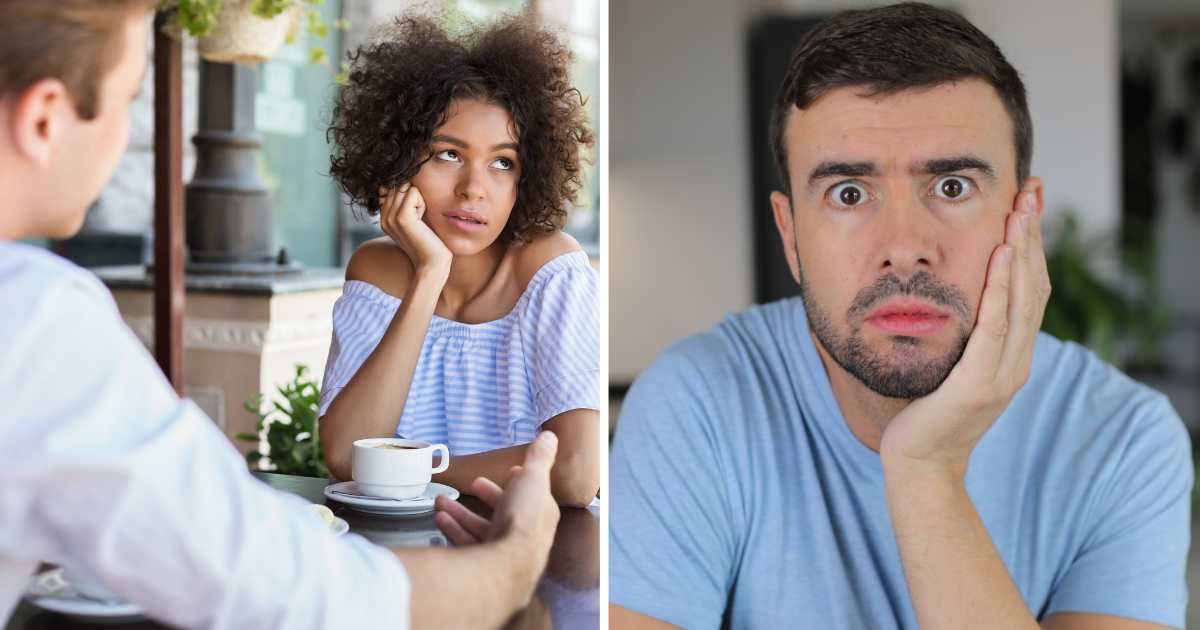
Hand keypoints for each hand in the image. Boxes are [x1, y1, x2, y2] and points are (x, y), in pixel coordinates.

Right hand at [378, 184, 451, 272]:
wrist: (431, 263)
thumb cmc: (429, 242)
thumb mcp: (415, 221)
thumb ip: (407, 204)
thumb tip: (407, 183)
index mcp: (384, 218)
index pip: (391, 187)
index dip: (408, 195)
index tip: (415, 216)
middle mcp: (384, 216)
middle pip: (398, 185)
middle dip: (414, 196)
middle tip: (419, 218)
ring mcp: (390, 216)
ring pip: (405, 186)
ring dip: (418, 200)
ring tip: (420, 219)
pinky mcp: (401, 216)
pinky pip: (413, 192)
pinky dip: (422, 203)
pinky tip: (422, 219)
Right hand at [434, 431, 560, 554]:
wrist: (507, 565)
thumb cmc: (524, 519)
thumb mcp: (533, 478)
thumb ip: (539, 458)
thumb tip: (550, 437)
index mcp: (540, 513)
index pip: (533, 494)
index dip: (521, 481)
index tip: (511, 471)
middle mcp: (524, 533)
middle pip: (505, 511)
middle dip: (487, 495)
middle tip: (473, 484)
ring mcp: (504, 550)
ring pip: (481, 527)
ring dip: (461, 512)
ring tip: (442, 501)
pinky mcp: (485, 564)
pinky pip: (467, 544)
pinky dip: (453, 530)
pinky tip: (441, 520)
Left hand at [879, 190, 1050, 475]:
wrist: (919, 466)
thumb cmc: (926, 413)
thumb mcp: (951, 364)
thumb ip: (963, 334)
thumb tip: (952, 291)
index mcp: (1012, 354)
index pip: (1031, 288)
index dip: (1032, 244)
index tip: (1028, 202)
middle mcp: (1016, 361)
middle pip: (1033, 286)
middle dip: (1032, 234)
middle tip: (1031, 189)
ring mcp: (1001, 375)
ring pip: (1020, 301)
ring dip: (1020, 252)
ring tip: (1018, 211)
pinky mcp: (977, 386)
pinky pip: (992, 329)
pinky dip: (998, 291)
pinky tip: (999, 258)